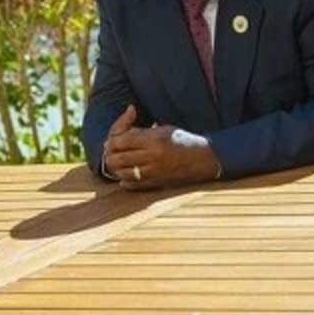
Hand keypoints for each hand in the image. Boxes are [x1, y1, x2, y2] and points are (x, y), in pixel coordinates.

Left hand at [104, 122, 221, 189]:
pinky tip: (124, 176)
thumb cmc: (183, 140)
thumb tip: (120, 134)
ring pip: (123, 173)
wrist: (204, 159)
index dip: (113, 140)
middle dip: (110, 154)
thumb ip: (141, 131)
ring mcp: (154, 172)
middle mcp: (152, 157)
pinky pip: (133, 185)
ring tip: (116, 163)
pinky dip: (125, 181)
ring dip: (116, 168)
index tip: (112, 140)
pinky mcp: (157, 183)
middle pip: (118, 157)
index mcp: (154, 140)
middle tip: (110, 152)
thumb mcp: (163, 129)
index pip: (123, 140)